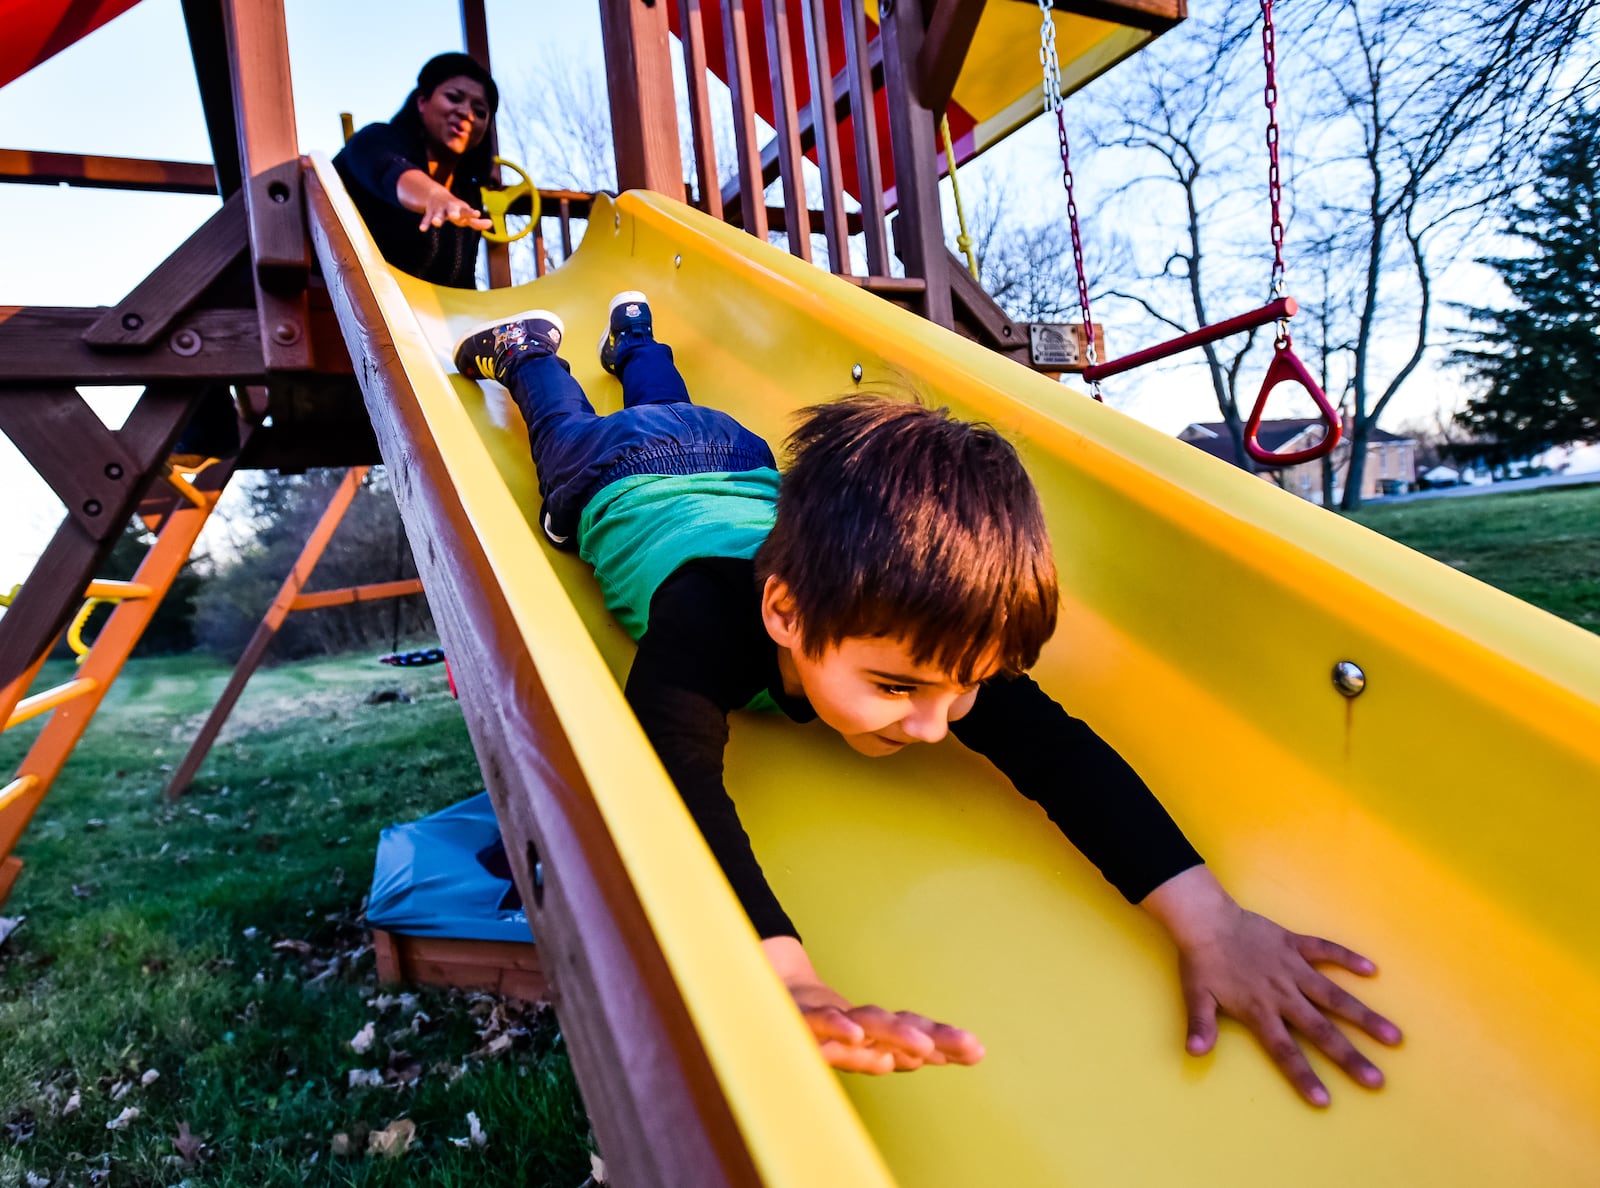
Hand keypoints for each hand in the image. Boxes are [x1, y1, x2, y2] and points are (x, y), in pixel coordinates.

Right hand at [418, 190, 491, 232]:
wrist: (436, 195)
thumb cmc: (456, 209)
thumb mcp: (465, 214)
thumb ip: (476, 222)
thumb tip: (491, 224)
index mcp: (460, 208)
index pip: (467, 211)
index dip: (472, 213)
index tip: (477, 214)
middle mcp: (450, 208)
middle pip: (452, 210)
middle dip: (453, 213)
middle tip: (454, 216)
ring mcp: (440, 209)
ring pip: (438, 214)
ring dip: (437, 218)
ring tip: (436, 223)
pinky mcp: (430, 212)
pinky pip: (426, 218)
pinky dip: (425, 223)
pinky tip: (422, 229)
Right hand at [761, 937, 984, 1073]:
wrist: (769, 991)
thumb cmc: (819, 1023)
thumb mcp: (856, 1045)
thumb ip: (888, 1054)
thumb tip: (922, 1060)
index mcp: (874, 1030)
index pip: (916, 1034)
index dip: (945, 1041)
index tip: (976, 1051)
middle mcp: (859, 1021)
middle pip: (903, 1025)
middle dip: (936, 1036)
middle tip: (969, 1047)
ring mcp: (834, 1018)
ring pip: (870, 1022)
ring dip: (898, 1033)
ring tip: (924, 1048)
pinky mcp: (803, 1019)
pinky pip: (823, 1023)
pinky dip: (839, 1027)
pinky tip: (856, 1036)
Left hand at [1141, 866, 1402, 1106]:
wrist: (1205, 918)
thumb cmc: (1201, 961)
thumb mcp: (1195, 995)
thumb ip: (1200, 1025)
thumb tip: (1195, 1054)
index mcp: (1259, 1009)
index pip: (1284, 1051)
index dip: (1303, 1076)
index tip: (1325, 1100)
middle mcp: (1283, 992)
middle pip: (1321, 1030)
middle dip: (1349, 1057)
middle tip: (1377, 1080)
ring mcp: (1293, 967)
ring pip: (1334, 995)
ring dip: (1363, 1016)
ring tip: (1392, 1035)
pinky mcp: (1295, 944)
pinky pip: (1326, 950)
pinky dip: (1347, 958)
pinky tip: (1372, 970)